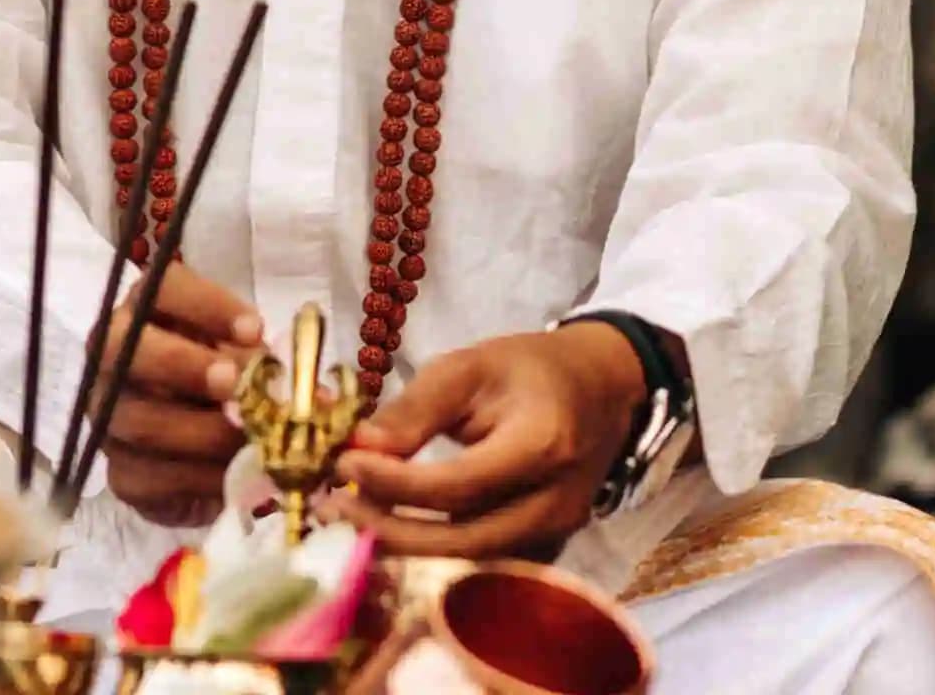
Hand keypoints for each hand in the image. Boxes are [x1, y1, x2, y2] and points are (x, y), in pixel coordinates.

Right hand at [94, 262, 261, 526]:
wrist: (201, 450)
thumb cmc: (227, 382)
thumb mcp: (248, 361)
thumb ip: (274, 369)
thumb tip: (319, 400)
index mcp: (149, 310)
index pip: (161, 287)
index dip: (205, 305)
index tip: (255, 329)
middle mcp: (114, 357)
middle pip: (127, 349)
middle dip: (184, 365)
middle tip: (235, 382)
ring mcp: (108, 416)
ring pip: (139, 420)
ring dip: (200, 431)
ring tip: (247, 438)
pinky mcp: (120, 473)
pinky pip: (148, 476)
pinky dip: (195, 477)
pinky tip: (231, 474)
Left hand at [330, 324, 646, 558]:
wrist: (599, 387)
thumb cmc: (530, 369)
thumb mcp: (471, 365)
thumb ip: (415, 409)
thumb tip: (357, 447)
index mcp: (543, 444)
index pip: (460, 484)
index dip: (397, 483)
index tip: (346, 462)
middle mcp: (555, 502)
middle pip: (463, 541)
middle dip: (390, 529)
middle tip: (334, 505)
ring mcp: (555, 535)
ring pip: (469, 565)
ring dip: (404, 549)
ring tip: (351, 519)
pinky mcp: (545, 551)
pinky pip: (482, 568)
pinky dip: (431, 558)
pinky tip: (391, 533)